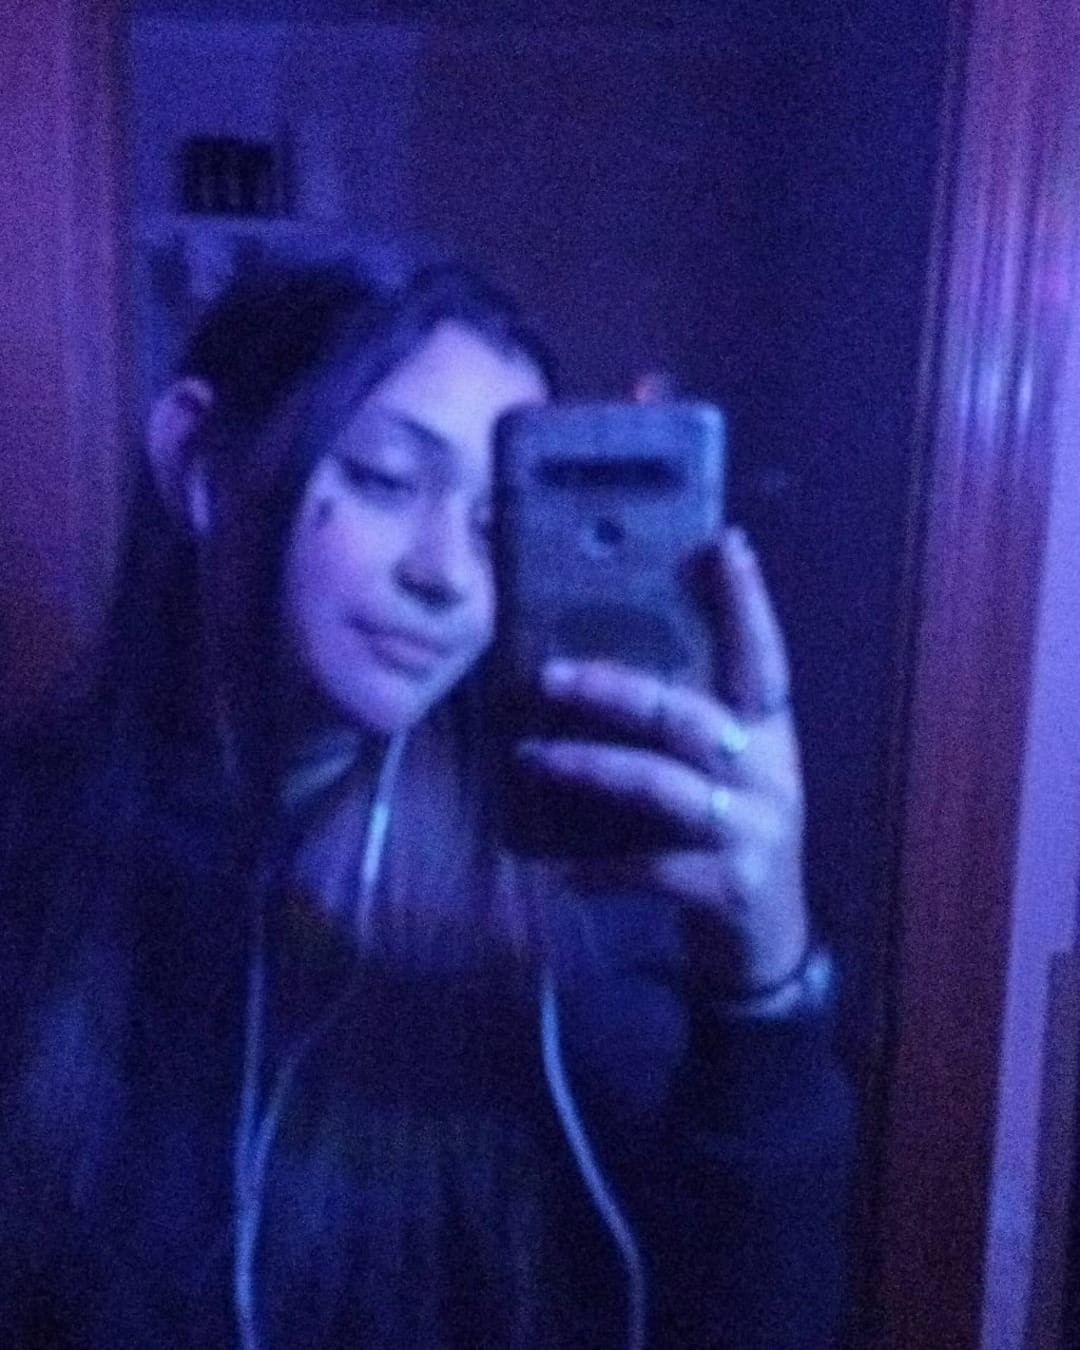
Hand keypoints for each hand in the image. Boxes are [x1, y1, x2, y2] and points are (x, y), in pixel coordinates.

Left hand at [518, 527, 808, 995]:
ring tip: (531, 757)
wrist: (767, 943)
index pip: (763, 659)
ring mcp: (753, 830)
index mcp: (768, 736)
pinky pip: (651, 869)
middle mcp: (770, 773)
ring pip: (661, 784)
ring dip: (589, 767)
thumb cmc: (732, 839)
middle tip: (548, 674)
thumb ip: (692, 729)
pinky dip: (601, 871)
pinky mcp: (730, 887)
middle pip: (687, 716)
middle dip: (615, 690)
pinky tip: (562, 875)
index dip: (747, 603)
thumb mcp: (730, 776)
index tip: (726, 543)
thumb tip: (610, 673)